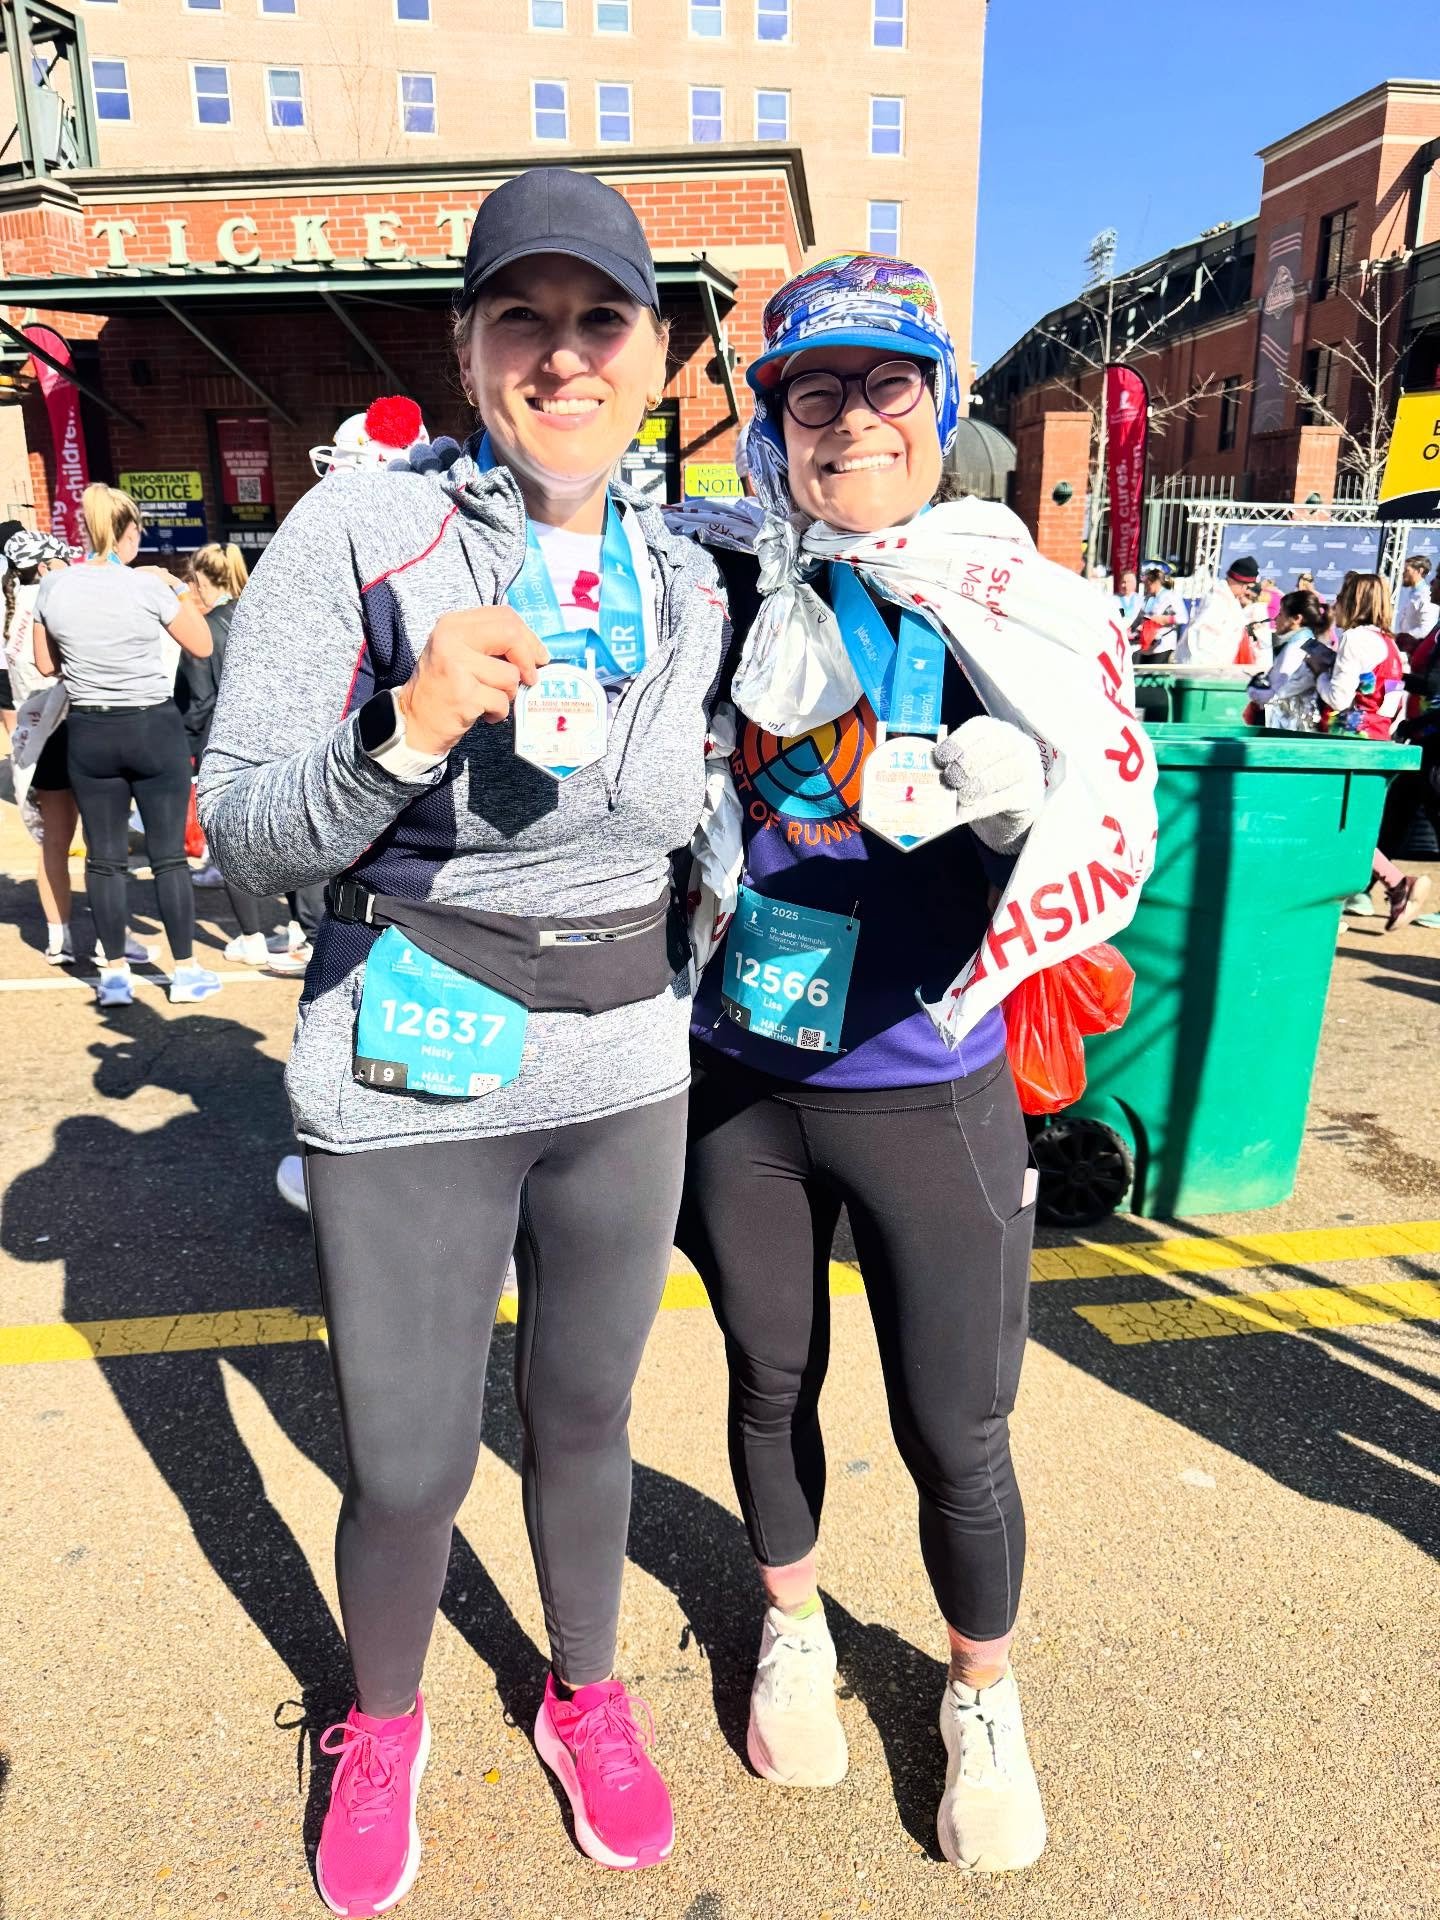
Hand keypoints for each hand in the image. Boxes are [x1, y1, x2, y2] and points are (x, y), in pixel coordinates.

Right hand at [396, 607, 548, 754]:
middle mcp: (451, 639)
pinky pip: (501, 701)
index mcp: (453, 624)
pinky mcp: (463, 695)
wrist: (414, 720)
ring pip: (510, 675)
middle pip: (510, 635)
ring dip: (509, 693)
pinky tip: (485, 714)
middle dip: (528, 659)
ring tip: (491, 699)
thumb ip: (492, 643)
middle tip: (531, 678)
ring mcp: (456, 666)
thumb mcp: (461, 652)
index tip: (538, 656)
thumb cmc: (444, 687)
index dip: (528, 636)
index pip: (504, 616)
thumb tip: (536, 651)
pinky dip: (499, 712)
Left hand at [932, 716, 1043, 855]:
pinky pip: (1005, 798)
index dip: (957, 743)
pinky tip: (968, 811)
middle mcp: (1016, 744)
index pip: (978, 729)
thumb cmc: (982, 780)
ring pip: (999, 774)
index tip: (940, 759)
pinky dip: (982, 806)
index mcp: (996, 730)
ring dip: (974, 787)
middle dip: (966, 766)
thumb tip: (925, 772)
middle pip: (991, 750)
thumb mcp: (969, 765)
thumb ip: (951, 764)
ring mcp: (1028, 768)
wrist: (1011, 807)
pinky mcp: (1031, 794)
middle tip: (949, 781)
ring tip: (959, 798)